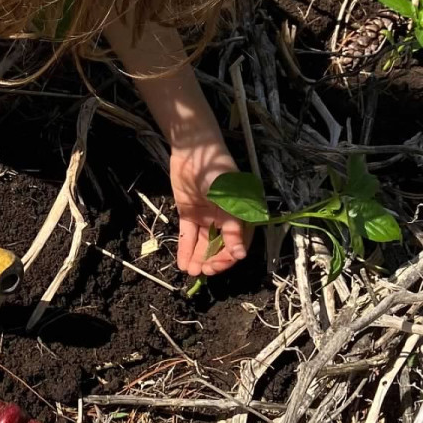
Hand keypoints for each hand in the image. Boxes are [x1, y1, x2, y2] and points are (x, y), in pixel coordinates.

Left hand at [170, 136, 251, 277]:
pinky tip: (182, 263)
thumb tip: (240, 254)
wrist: (194, 151)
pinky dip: (186, 249)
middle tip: (202, 270)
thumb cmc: (217, 171)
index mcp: (240, 215)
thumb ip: (234, 227)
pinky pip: (189, 235)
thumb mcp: (230, 199)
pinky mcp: (189, 213)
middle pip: (220, 247)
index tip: (217, 265)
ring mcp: (206, 217)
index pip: (238, 243)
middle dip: (212, 261)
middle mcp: (224, 218)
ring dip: (198, 259)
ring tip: (191, 272)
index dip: (228, 257)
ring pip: (203, 244)